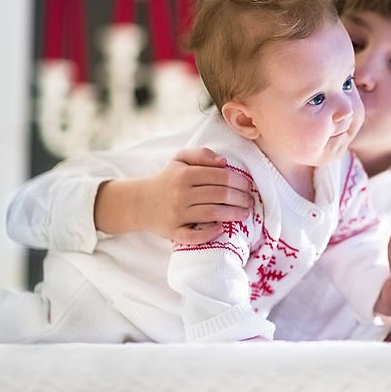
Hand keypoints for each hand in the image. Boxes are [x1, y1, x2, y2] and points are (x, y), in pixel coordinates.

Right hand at [94, 148, 253, 243]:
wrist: (140, 202)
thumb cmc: (167, 179)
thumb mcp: (180, 159)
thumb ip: (202, 155)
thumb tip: (224, 162)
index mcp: (185, 174)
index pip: (221, 177)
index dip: (240, 181)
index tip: (249, 186)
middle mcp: (181, 194)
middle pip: (220, 195)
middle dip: (241, 198)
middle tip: (251, 201)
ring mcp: (176, 214)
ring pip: (212, 213)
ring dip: (234, 214)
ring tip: (245, 214)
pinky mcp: (172, 232)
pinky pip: (193, 236)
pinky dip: (209, 234)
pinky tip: (221, 229)